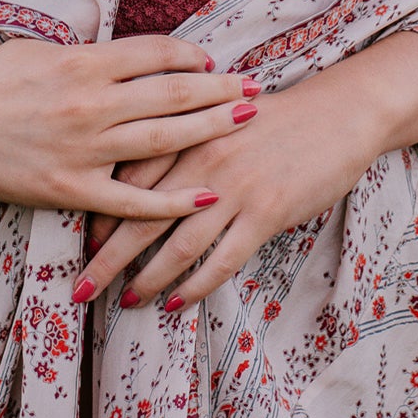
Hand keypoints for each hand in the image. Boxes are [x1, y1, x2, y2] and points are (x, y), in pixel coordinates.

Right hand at [0, 35, 257, 224]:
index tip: (213, 57)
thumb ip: (89, 54)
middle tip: (256, 87)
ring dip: (209, 129)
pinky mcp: (72, 189)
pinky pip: (132, 200)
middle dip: (218, 89)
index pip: (154, 54)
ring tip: (245, 122)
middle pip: (171, 94)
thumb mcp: (41, 50)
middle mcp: (90, 104)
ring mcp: (83, 150)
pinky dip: (170, 200)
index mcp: (83, 64)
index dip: (191, 54)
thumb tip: (133, 55)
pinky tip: (204, 193)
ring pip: (162, 141)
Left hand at [76, 67, 380, 311]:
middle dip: (107, 257)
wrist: (335, 113)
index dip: (101, 210)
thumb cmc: (273, 116)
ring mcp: (234, 189)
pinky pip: (221, 261)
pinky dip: (194, 287)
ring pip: (178, 245)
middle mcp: (203, 160)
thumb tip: (141, 171)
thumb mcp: (219, 115)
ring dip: (147, 279)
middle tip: (81, 287)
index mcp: (187, 131)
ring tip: (126, 301)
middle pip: (142, 215)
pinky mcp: (265, 213)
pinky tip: (176, 303)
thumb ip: (182, 136)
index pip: (130, 176)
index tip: (81, 240)